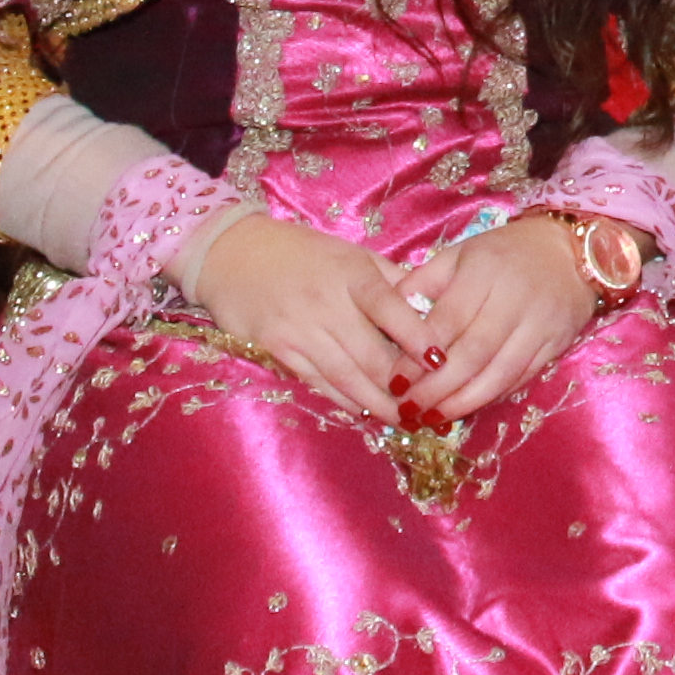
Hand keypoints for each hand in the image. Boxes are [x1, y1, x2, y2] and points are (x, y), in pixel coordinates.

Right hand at [185, 211, 422, 417]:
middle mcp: (326, 303)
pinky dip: (346, 401)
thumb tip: (435, 306)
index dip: (417, 337)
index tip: (441, 362)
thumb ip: (392, 280)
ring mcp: (299, 330)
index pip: (390, 307)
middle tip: (430, 406)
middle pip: (372, 355)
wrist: (232, 255)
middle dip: (404, 386)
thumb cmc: (302, 253)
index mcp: (351, 274)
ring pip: (347, 377)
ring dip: (379, 403)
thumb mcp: (351, 255)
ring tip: (405, 420)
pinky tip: (367, 412)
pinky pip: (320, 383)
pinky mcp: (277, 351)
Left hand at [392, 213, 604, 419]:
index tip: (395, 381)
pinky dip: (491, 397)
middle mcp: (514, 299)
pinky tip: (466, 407)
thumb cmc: (505, 253)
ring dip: (463, 402)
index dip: (419, 355)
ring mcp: (539, 325)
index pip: (448, 320)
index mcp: (484, 271)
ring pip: (499, 374)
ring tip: (433, 418)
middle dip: (437, 388)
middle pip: (473, 354)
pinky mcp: (556, 345)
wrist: (570, 251)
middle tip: (409, 409)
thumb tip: (387, 316)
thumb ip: (423, 282)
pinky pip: (520, 378)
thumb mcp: (460, 254)